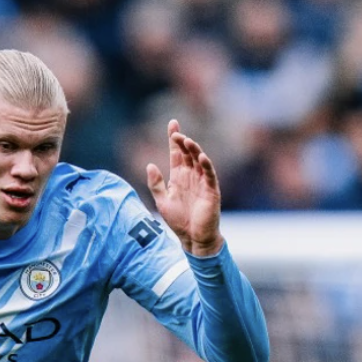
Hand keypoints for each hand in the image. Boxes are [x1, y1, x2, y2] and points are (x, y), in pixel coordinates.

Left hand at [146, 119, 223, 256]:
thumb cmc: (179, 220)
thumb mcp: (162, 201)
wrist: (193, 237)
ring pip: (199, 160)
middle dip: (182, 141)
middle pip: (187, 153)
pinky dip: (206, 165)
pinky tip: (201, 156)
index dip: (173, 140)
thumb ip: (156, 184)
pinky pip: (209, 174)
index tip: (172, 123)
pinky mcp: (211, 190)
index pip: (176, 153)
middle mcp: (191, 176)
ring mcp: (202, 181)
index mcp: (179, 177)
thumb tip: (149, 164)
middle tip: (175, 132)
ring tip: (185, 140)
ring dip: (193, 150)